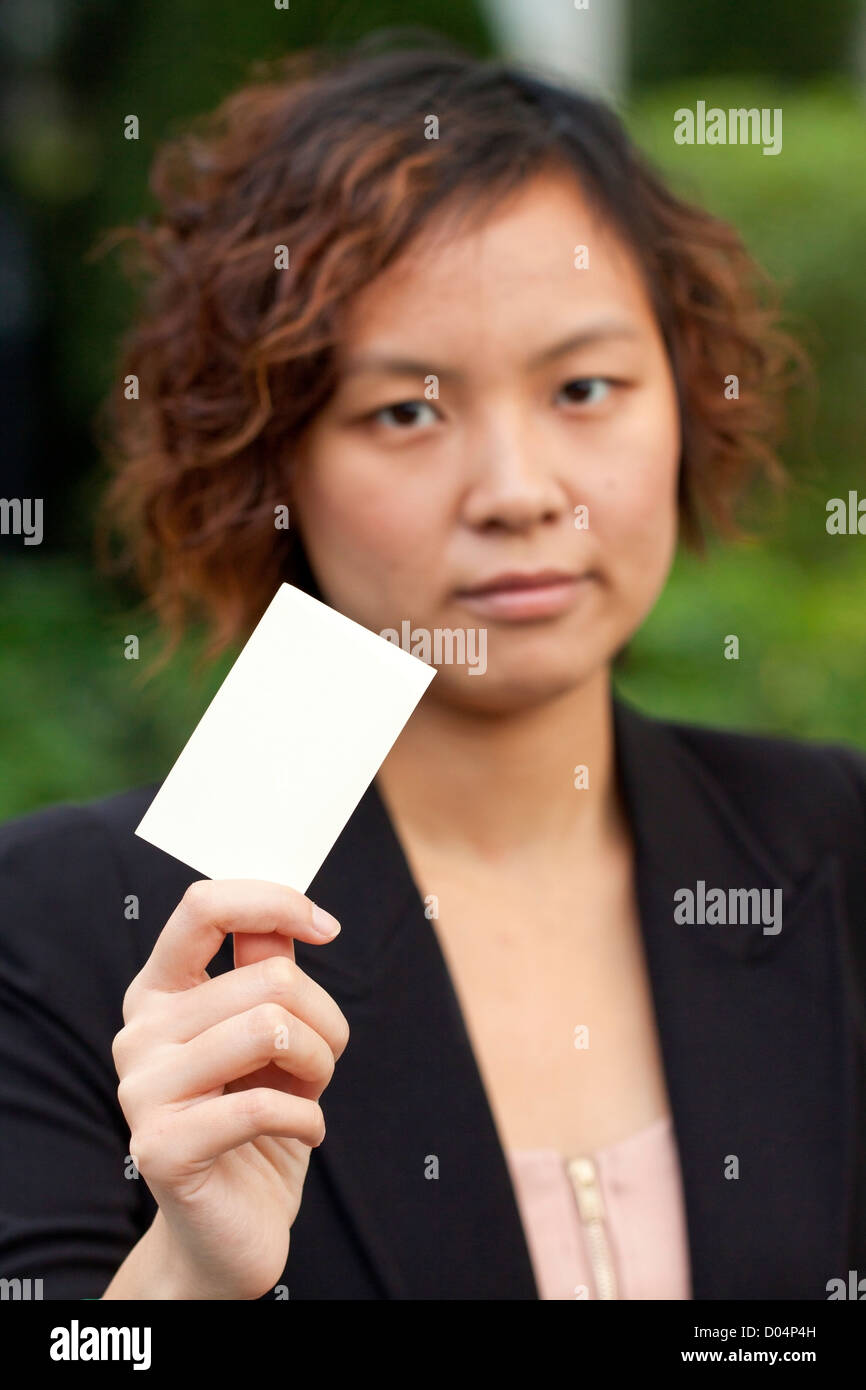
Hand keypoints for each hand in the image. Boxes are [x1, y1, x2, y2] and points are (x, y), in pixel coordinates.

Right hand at [108, 879, 347, 1298]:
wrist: (233, 1226)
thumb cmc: (258, 1116)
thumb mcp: (269, 1031)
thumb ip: (266, 967)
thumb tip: (291, 914)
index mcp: (160, 992)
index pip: (205, 907)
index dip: (276, 903)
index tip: (327, 927)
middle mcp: (139, 1032)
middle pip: (270, 979)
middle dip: (324, 1020)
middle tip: (318, 1064)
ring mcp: (142, 1090)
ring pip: (272, 1029)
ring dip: (319, 1065)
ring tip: (308, 1095)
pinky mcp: (161, 1148)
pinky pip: (264, 1104)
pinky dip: (308, 1118)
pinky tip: (303, 1133)